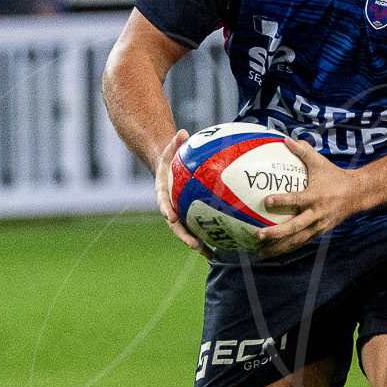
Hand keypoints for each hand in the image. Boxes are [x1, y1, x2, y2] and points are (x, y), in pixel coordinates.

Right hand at [153, 128, 207, 256]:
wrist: (167, 169)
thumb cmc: (170, 157)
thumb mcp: (170, 149)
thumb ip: (175, 143)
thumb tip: (181, 132)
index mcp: (163, 192)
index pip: (163, 202)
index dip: (167, 210)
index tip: (171, 216)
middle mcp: (170, 207)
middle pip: (175, 225)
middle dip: (184, 236)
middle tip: (194, 244)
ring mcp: (180, 213)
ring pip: (187, 232)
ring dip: (197, 244)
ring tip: (209, 254)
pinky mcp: (190, 216)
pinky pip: (200, 228)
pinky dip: (209, 238)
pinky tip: (222, 248)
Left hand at [256, 137, 360, 257]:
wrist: (357, 195)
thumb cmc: (334, 176)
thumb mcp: (320, 162)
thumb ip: (303, 151)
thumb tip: (285, 139)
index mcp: (316, 196)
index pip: (297, 199)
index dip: (282, 201)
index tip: (266, 200)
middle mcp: (317, 214)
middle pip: (296, 227)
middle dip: (277, 233)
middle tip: (259, 234)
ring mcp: (319, 226)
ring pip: (297, 240)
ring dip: (279, 247)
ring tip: (261, 252)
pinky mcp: (319, 232)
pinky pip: (301, 242)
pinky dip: (287, 248)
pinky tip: (272, 252)